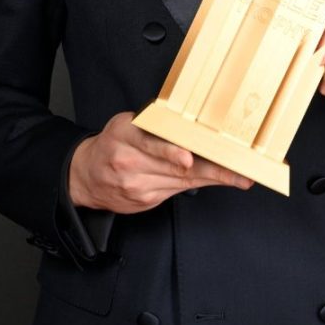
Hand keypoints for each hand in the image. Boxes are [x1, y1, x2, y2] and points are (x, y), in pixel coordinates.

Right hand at [68, 112, 252, 212]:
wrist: (85, 175)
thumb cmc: (112, 143)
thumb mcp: (126, 124)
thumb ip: (153, 125)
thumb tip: (190, 126)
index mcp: (125, 135)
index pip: (152, 143)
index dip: (173, 151)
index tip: (194, 155)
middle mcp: (129, 161)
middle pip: (177, 167)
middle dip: (212, 169)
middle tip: (240, 172)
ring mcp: (136, 185)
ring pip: (181, 182)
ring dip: (212, 179)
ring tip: (238, 177)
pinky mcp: (143, 201)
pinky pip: (175, 192)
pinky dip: (197, 186)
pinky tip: (215, 181)